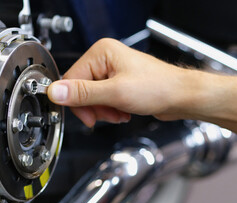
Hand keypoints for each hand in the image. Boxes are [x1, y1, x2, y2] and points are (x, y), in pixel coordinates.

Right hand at [47, 38, 203, 126]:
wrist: (182, 97)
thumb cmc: (158, 88)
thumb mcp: (115, 93)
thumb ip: (82, 94)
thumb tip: (55, 92)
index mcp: (101, 52)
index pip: (71, 79)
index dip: (76, 101)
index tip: (87, 115)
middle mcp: (105, 59)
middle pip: (80, 90)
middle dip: (93, 108)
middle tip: (107, 114)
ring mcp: (112, 71)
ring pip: (91, 98)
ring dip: (103, 111)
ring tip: (119, 113)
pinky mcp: (118, 83)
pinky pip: (102, 100)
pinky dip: (110, 110)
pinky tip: (123, 112)